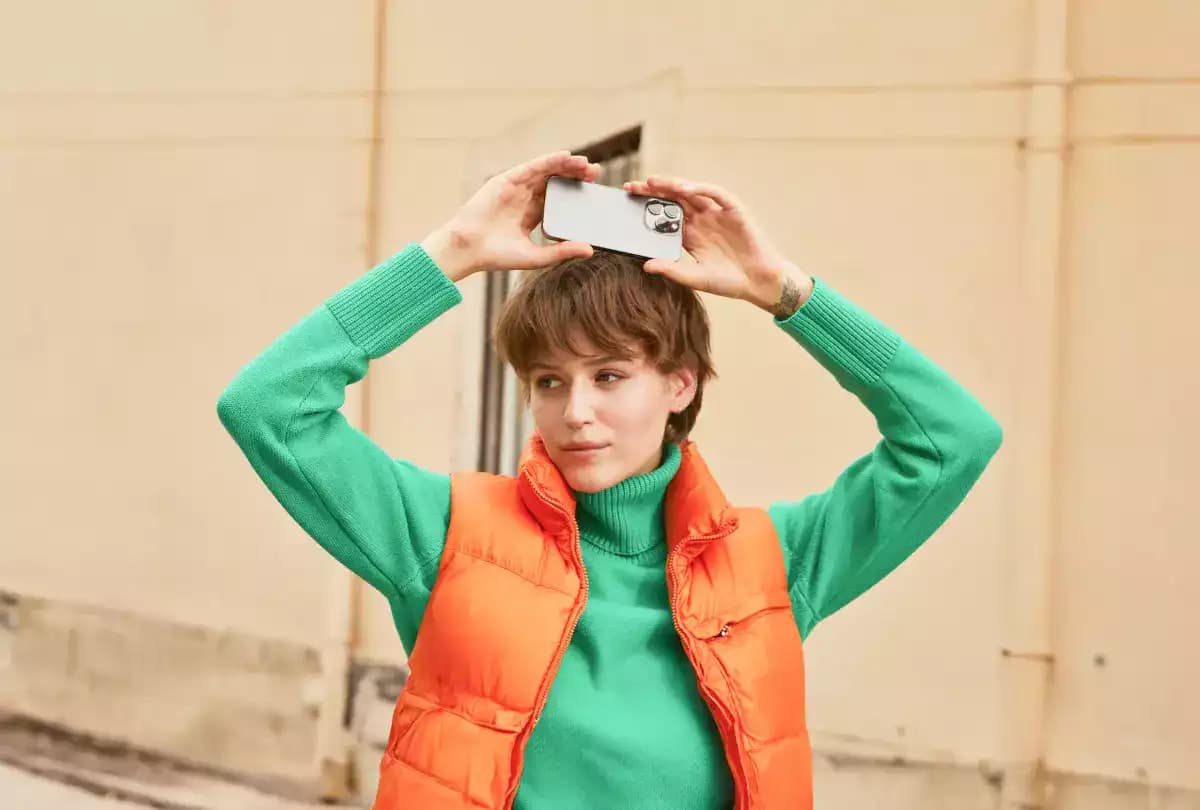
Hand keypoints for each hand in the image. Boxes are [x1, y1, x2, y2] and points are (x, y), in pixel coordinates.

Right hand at [422, 151, 601, 280]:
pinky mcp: (506, 180)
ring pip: (546, 171)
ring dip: (566, 165)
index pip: (559, 198)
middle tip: (596, 174)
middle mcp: (525, 198)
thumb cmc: (497, 256)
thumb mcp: (536, 256)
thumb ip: (562, 251)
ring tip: (586, 164)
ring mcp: (516, 188)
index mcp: (532, 214)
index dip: (576, 192)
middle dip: (575, 176)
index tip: (595, 191)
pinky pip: (532, 166)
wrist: (468, 249)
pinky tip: (566, 156)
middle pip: (555, 181)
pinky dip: (549, 160)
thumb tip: (591, 250)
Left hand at [622, 176, 813, 317]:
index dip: (648, 208)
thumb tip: (645, 265)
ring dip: (673, 185)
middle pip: (674, 200)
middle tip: (632, 187)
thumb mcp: (695, 278)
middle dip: (653, 192)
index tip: (628, 203)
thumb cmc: (729, 282)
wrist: (759, 283)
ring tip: (653, 182)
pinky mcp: (734, 210)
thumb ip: (672, 270)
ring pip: (692, 193)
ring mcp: (717, 214)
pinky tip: (685, 190)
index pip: (664, 216)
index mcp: (690, 235)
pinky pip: (716, 193)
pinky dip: (701, 189)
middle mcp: (702, 221)